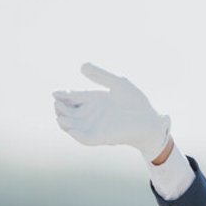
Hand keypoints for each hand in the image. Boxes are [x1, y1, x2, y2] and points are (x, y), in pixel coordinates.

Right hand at [52, 63, 170, 161]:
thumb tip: (82, 66)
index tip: (55, 93)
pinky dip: (76, 135)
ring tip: (59, 114)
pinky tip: (70, 128)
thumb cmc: (136, 101)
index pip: (72, 98)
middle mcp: (91, 114)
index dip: (62, 96)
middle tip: (57, 103)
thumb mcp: (117, 83)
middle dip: (60, 108)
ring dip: (64, 121)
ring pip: (73, 126)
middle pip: (68, 112)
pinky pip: (85, 138)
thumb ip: (101, 75)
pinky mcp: (101, 137)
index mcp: (93, 99)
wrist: (149, 119)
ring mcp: (95, 126)